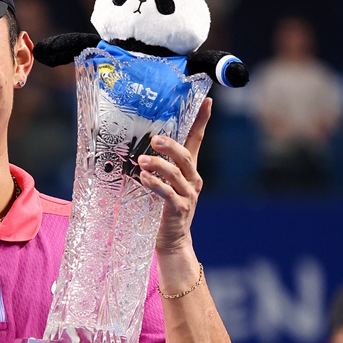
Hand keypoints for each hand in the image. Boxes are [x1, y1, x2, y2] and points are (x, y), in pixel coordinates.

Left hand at [136, 97, 211, 251]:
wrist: (172, 241)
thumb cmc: (163, 209)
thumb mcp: (163, 184)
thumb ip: (156, 167)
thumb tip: (136, 147)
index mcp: (189, 171)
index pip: (197, 140)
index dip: (202, 121)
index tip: (207, 100)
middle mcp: (192, 181)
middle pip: (186, 156)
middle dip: (171, 146)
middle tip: (154, 139)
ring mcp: (187, 195)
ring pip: (175, 175)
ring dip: (158, 165)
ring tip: (142, 161)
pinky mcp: (178, 210)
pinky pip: (167, 194)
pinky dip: (155, 185)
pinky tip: (144, 179)